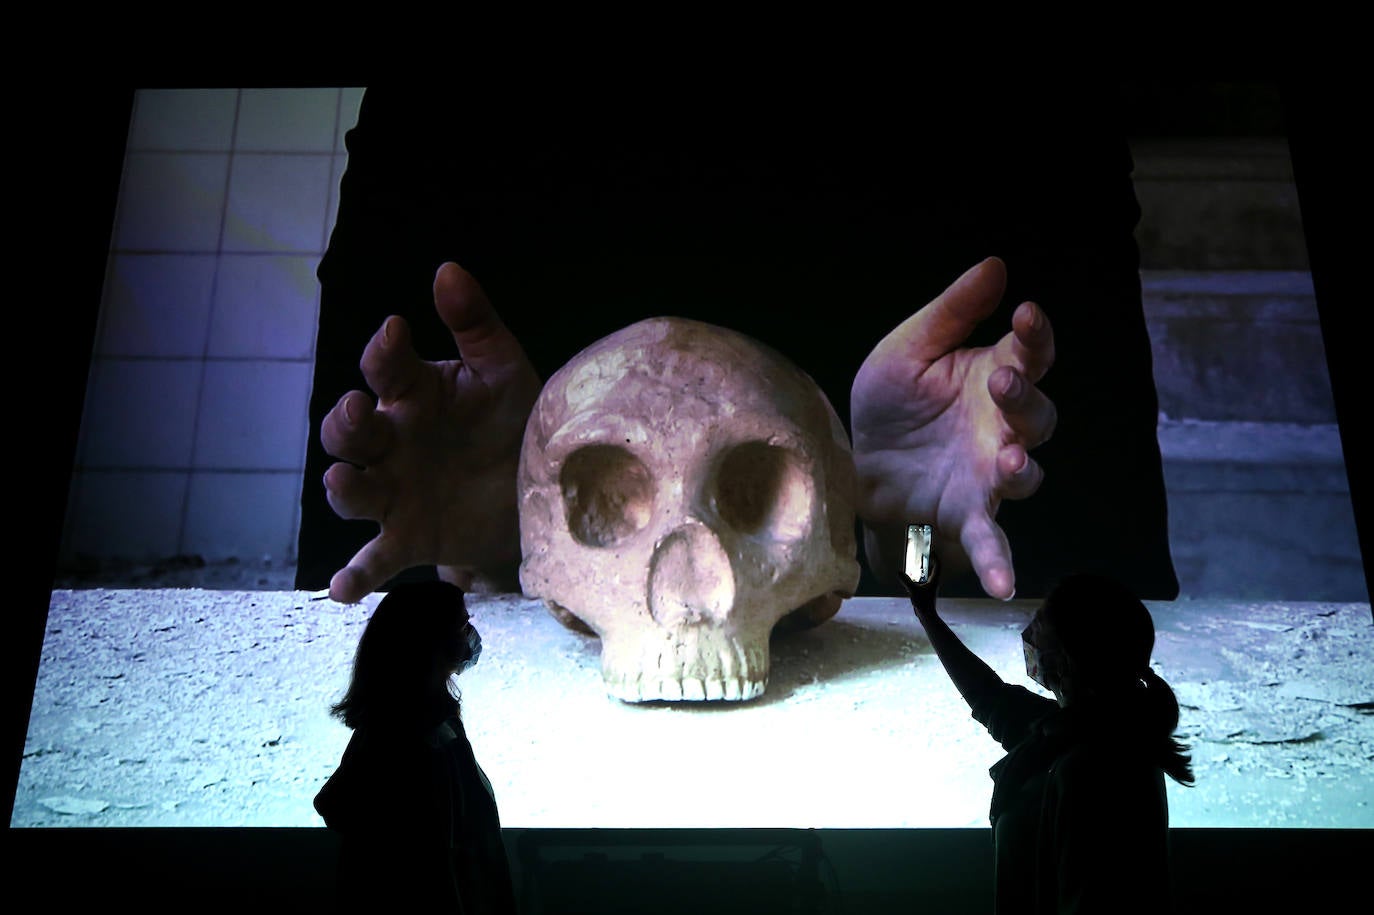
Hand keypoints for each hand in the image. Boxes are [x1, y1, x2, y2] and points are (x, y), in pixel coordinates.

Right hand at [319, 263, 542, 602]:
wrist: (539, 490)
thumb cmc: (512, 420)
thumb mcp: (503, 371)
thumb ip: (475, 324)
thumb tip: (447, 269)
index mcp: (413, 393)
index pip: (386, 367)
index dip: (384, 350)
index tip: (395, 331)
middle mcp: (393, 441)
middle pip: (349, 432)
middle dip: (345, 422)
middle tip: (359, 412)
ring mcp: (395, 491)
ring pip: (352, 489)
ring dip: (343, 486)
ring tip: (343, 481)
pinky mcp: (409, 537)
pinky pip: (375, 559)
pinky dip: (355, 576)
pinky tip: (341, 591)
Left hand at [851, 257, 1055, 599]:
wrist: (852, 462)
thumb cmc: (890, 404)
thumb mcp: (909, 349)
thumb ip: (951, 312)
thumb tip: (997, 264)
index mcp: (993, 377)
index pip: (1032, 353)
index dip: (1036, 334)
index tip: (1025, 314)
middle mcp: (1002, 428)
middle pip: (1038, 415)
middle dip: (1024, 400)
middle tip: (1002, 384)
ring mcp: (989, 476)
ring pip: (1026, 473)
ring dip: (1022, 468)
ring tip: (1007, 463)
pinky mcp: (968, 517)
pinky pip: (993, 542)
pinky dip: (1001, 564)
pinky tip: (1006, 588)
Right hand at [901, 555, 941, 619]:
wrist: (926, 615)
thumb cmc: (923, 603)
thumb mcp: (913, 590)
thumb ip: (906, 581)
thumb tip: (898, 572)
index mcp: (934, 580)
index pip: (937, 565)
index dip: (935, 556)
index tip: (930, 550)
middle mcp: (933, 581)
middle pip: (932, 567)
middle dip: (927, 560)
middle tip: (921, 554)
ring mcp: (930, 586)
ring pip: (927, 574)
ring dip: (922, 568)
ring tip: (915, 563)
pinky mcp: (926, 590)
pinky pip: (923, 579)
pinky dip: (918, 575)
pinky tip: (910, 576)